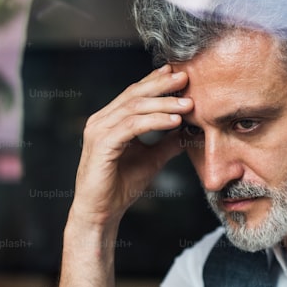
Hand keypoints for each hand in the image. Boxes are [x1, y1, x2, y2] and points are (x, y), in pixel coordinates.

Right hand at [72, 64, 192, 227]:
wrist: (101, 212)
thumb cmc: (120, 187)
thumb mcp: (151, 160)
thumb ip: (167, 143)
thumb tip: (187, 130)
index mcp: (109, 121)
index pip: (134, 94)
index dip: (156, 82)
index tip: (179, 74)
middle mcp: (101, 120)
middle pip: (134, 94)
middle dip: (161, 85)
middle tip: (185, 77)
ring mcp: (99, 130)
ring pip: (135, 108)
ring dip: (164, 103)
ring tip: (188, 103)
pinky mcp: (102, 144)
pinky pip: (132, 126)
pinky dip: (155, 121)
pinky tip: (174, 121)